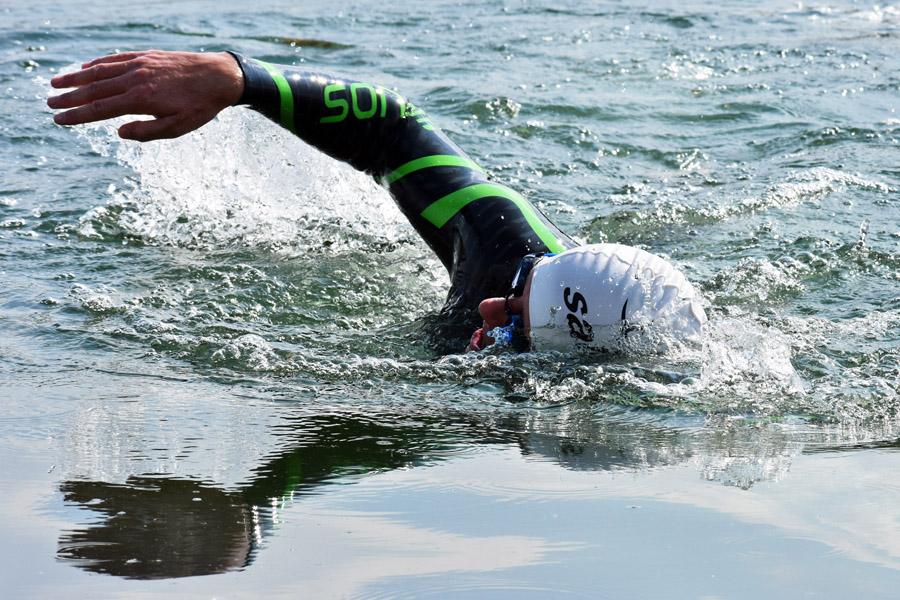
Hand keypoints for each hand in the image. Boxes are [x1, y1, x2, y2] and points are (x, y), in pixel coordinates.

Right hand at [48, 50, 244, 141]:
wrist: (220, 76)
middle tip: (49, 102)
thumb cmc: (200, 107)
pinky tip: (86, 68)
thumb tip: (119, 132)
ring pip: (100, 71)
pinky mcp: (146, 56)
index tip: (58, 119)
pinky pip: (116, 59)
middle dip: (70, 97)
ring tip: (57, 82)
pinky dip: (98, 64)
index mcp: (140, 100)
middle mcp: (135, 79)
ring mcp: (140, 64)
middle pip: (94, 89)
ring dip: (76, 77)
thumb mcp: (178, 128)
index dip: (77, 115)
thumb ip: (147, 132)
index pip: (100, 109)